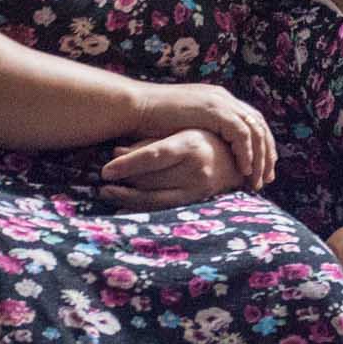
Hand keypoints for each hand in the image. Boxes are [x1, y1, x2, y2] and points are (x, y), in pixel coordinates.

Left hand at [99, 129, 242, 208]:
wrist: (240, 160)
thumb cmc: (204, 139)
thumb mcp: (179, 133)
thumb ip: (148, 143)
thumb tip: (116, 153)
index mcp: (190, 145)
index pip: (153, 156)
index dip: (127, 164)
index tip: (106, 171)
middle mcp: (195, 169)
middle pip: (152, 180)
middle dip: (124, 183)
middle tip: (102, 182)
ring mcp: (197, 189)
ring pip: (156, 199)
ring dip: (128, 198)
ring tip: (107, 193)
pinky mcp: (196, 202)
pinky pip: (164, 210)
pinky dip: (142, 210)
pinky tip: (124, 208)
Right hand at [130, 83, 274, 188]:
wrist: (135, 108)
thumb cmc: (151, 122)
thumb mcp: (184, 127)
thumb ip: (201, 134)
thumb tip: (209, 154)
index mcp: (218, 100)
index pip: (251, 122)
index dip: (259, 146)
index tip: (261, 169)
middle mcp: (224, 98)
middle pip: (259, 126)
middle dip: (266, 153)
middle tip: (266, 178)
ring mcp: (221, 102)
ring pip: (255, 131)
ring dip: (259, 158)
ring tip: (257, 180)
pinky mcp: (215, 110)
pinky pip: (242, 134)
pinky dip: (246, 153)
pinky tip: (244, 171)